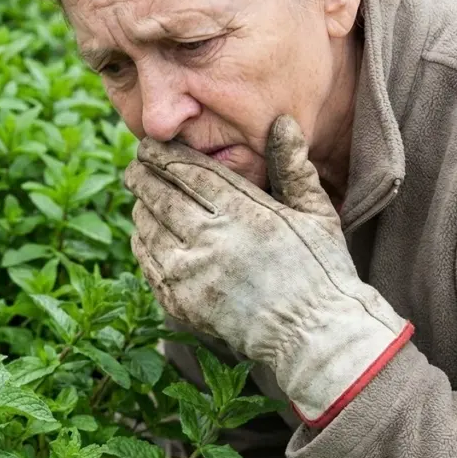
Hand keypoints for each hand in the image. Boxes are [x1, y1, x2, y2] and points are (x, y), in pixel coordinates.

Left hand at [123, 115, 413, 426]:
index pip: (189, 172)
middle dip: (142, 175)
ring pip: (149, 227)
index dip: (164, 156)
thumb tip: (280, 121)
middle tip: (135, 164)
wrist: (313, 336)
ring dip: (140, 207)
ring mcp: (192, 273)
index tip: (150, 145)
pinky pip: (148, 263)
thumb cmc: (321, 270)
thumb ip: (292, 166)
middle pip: (160, 196)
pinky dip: (142, 242)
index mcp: (244, 212)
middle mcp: (212, 239)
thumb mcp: (316, 212)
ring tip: (140, 194)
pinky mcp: (181, 301)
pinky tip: (145, 232)